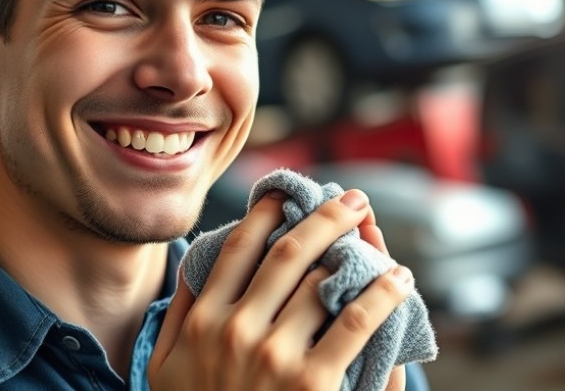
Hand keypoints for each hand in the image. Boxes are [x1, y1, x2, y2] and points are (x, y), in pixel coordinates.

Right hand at [148, 189, 413, 389]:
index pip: (241, 247)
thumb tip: (192, 262)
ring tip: (374, 236)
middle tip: (351, 201)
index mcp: (202, 321)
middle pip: (289, 252)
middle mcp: (235, 330)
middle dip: (325, 217)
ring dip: (356, 250)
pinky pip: (356, 323)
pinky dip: (382, 294)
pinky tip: (398, 281)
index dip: (269, 211)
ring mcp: (273, 357)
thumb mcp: (166, 369)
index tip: (289, 193)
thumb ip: (178, 314)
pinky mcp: (312, 384)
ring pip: (323, 280)